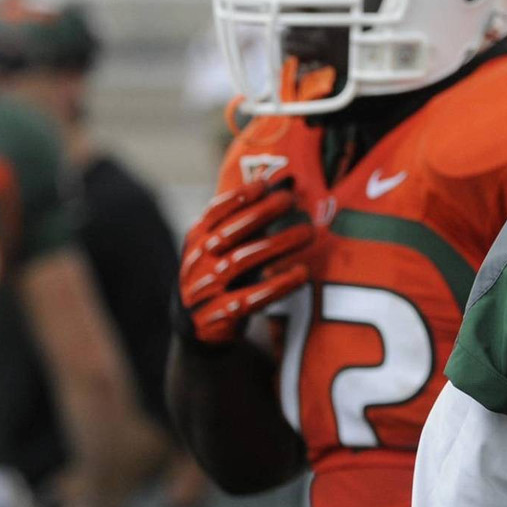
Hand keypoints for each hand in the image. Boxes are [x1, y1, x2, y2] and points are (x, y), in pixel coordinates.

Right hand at [177, 175, 312, 344]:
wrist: (197, 325)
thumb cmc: (222, 273)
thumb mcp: (229, 245)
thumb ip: (253, 217)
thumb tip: (288, 181)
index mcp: (197, 240)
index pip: (214, 213)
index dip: (238, 197)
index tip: (265, 184)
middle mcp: (198, 262)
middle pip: (230, 234)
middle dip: (262, 213)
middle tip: (292, 200)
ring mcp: (206, 290)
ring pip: (241, 262)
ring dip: (278, 245)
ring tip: (308, 232)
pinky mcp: (220, 315)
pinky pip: (251, 299)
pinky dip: (278, 285)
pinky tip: (302, 274)